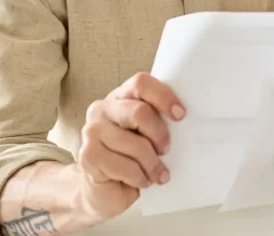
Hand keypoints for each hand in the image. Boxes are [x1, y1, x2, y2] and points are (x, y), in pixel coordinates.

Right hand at [76, 72, 185, 222]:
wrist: (103, 190)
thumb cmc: (133, 158)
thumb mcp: (149, 135)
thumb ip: (160, 121)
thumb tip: (186, 122)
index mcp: (121, 96)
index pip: (141, 83)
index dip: (164, 97)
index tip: (180, 115)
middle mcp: (102, 109)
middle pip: (139, 113)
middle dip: (159, 135)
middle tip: (166, 150)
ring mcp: (92, 131)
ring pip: (135, 144)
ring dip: (152, 164)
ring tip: (158, 174)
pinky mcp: (88, 155)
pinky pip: (124, 166)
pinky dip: (139, 177)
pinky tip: (141, 181)